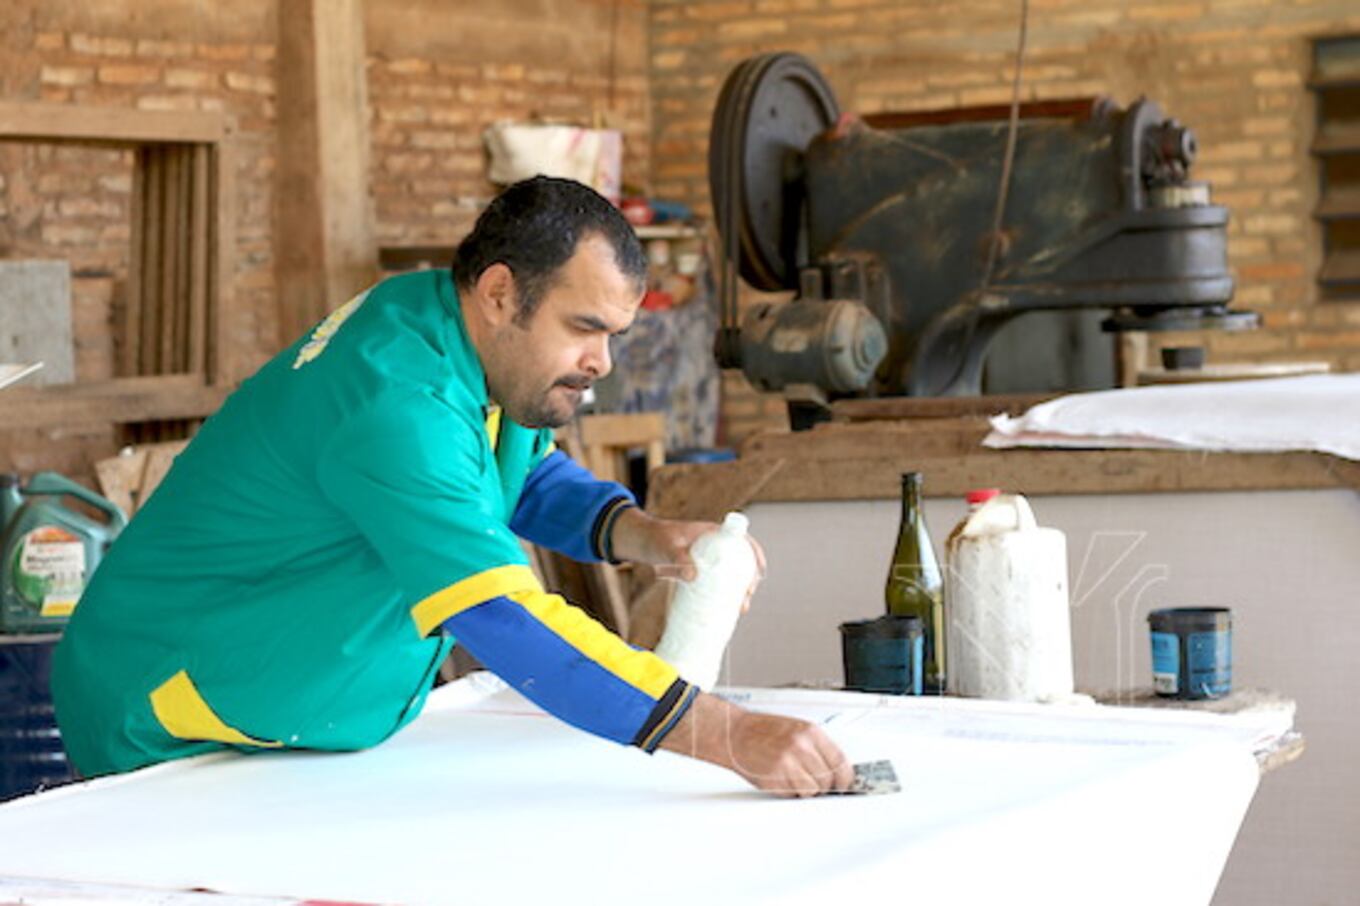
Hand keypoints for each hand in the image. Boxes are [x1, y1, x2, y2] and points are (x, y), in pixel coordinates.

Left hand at [609, 508, 766, 610]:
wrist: (644, 543)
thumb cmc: (657, 540)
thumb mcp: (668, 547)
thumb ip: (678, 558)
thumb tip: (693, 577)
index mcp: (714, 533)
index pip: (743, 540)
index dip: (755, 555)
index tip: (759, 572)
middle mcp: (716, 546)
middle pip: (742, 562)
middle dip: (750, 580)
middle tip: (746, 598)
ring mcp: (710, 560)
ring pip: (732, 575)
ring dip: (740, 591)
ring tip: (740, 609)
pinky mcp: (702, 572)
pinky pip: (719, 582)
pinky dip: (726, 595)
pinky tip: (728, 610)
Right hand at [657, 692, 853, 797]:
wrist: (734, 733)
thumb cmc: (763, 731)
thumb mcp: (796, 730)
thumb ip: (817, 748)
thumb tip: (836, 770)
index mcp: (810, 733)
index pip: (840, 762)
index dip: (844, 778)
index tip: (843, 784)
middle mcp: (801, 748)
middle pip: (827, 780)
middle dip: (822, 784)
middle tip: (810, 778)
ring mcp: (787, 765)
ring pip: (811, 791)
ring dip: (805, 789)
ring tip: (792, 777)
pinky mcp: (774, 780)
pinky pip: (792, 795)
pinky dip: (789, 792)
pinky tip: (780, 778)